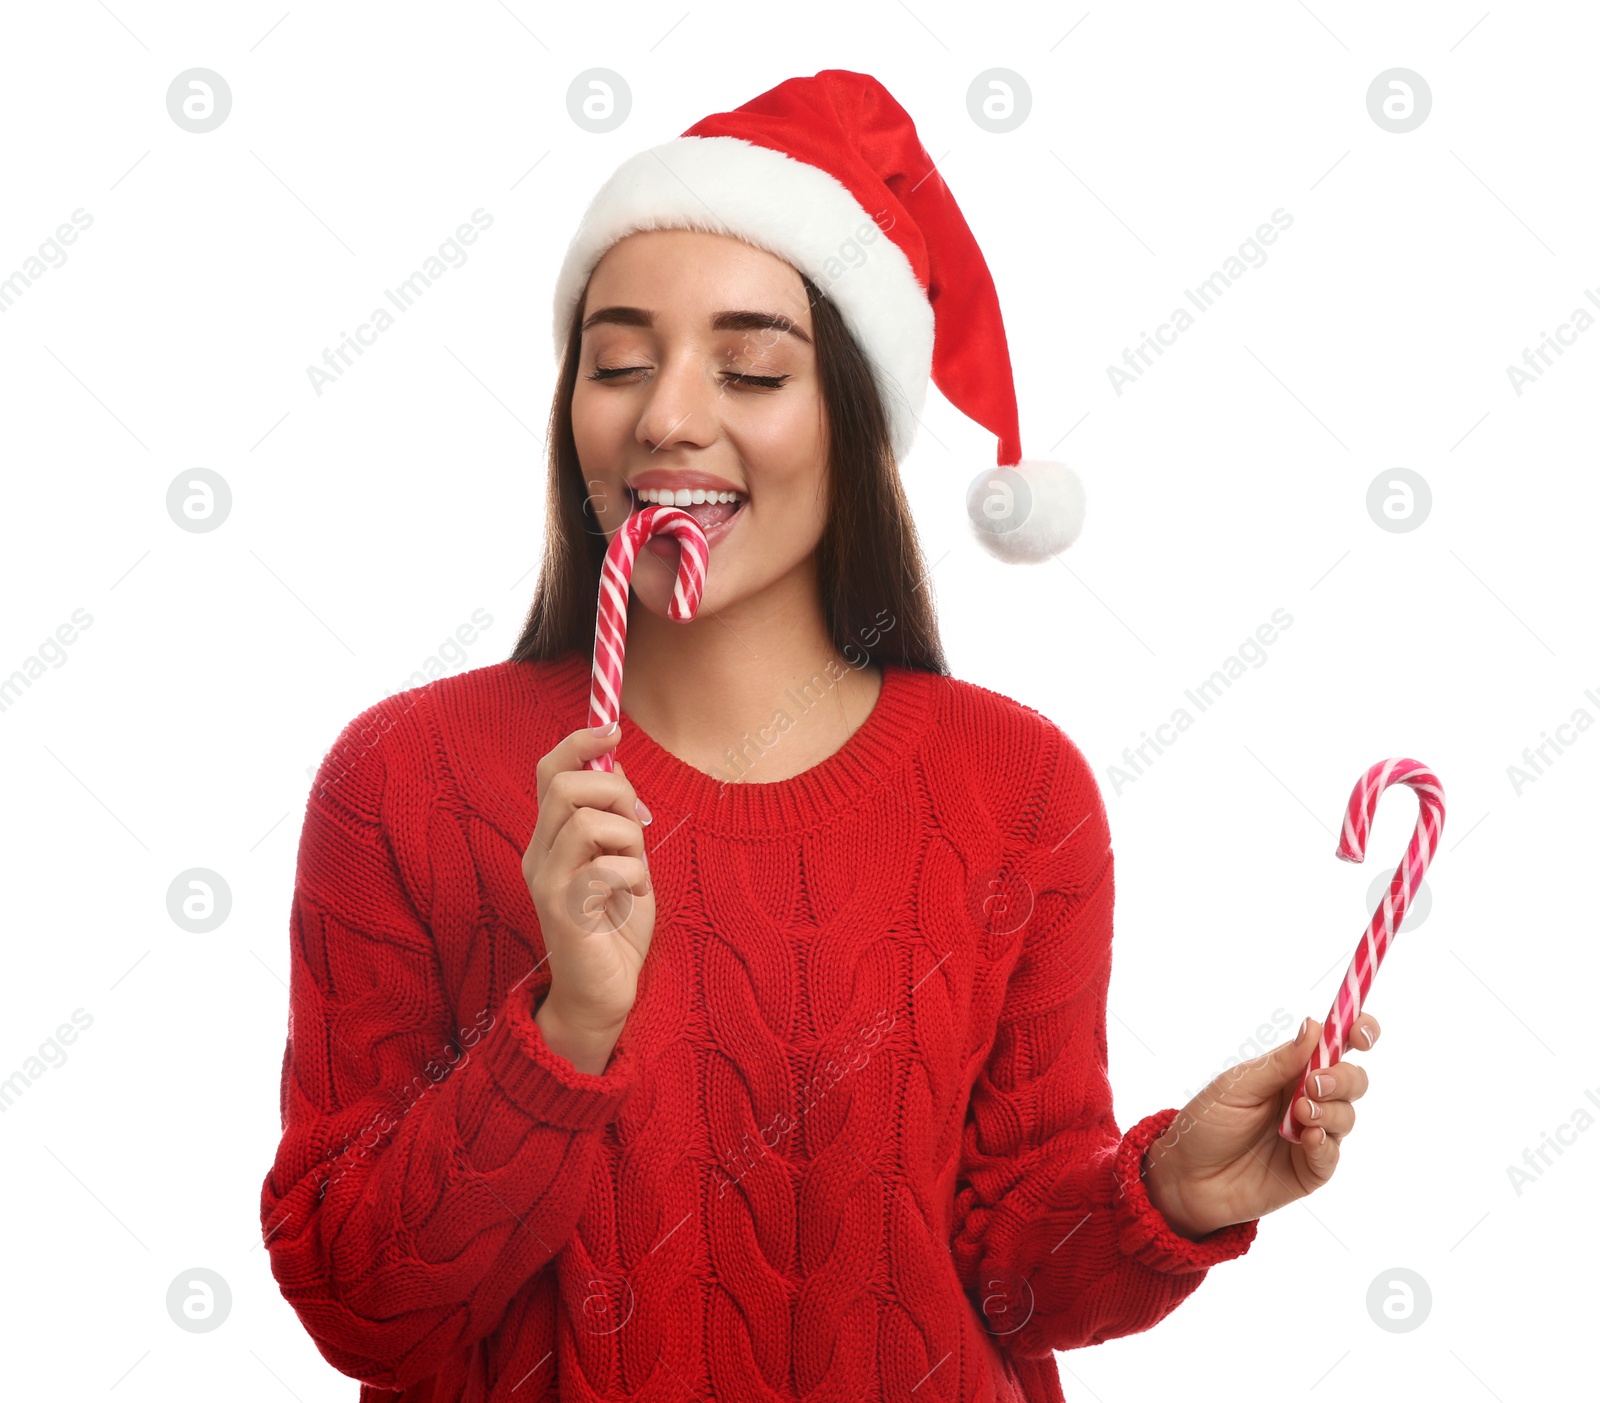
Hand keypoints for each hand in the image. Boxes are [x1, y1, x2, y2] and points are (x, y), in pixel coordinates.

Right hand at [521, 722, 654, 1052]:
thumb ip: (614, 818)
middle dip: (616, 792)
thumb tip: (614, 764)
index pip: (549, 772)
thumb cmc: (616, 926)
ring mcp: (546, 882)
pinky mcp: (562, 910)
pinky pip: (605, 866)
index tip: (614, 728)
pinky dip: (634, 877)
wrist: (605, 992)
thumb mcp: (621, 859)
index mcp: (550, 839)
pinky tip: (634, 900)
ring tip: (636, 872)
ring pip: (586, 820)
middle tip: (639, 827)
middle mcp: (539, 855)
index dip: (579, 743)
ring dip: (628, 839)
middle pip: (566, 787)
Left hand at [1141, 1012, 1378, 1237]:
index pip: (1335, 1045)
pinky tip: (1308, 1139)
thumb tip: (1314, 1026)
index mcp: (1290, 1070)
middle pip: (1352, 1080)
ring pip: (1346, 1115)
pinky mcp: (1311, 1169)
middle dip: (1343, 1078)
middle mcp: (1307, 1099)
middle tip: (1314, 1084)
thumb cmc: (1207, 1123)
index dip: (1357, 1032)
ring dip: (1330, 1111)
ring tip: (1299, 1113)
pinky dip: (1324, 1144)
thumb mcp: (1237, 1086)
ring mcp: (1312, 1134)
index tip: (1358, 1032)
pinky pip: (1332, 1154)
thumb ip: (1279, 1063)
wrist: (1187, 1177)